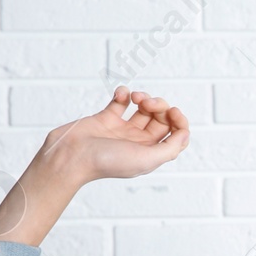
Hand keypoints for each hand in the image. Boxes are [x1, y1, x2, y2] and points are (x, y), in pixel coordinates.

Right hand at [37, 86, 189, 183]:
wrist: (70, 157)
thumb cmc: (106, 162)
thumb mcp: (146, 160)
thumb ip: (170, 148)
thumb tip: (185, 135)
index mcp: (151, 153)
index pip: (176, 135)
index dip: (180, 121)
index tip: (173, 111)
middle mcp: (139, 142)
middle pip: (161, 119)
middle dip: (159, 106)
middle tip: (148, 103)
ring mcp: (122, 130)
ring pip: (143, 108)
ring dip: (144, 97)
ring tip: (136, 97)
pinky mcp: (105, 118)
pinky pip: (121, 101)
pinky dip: (124, 93)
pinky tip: (121, 94)